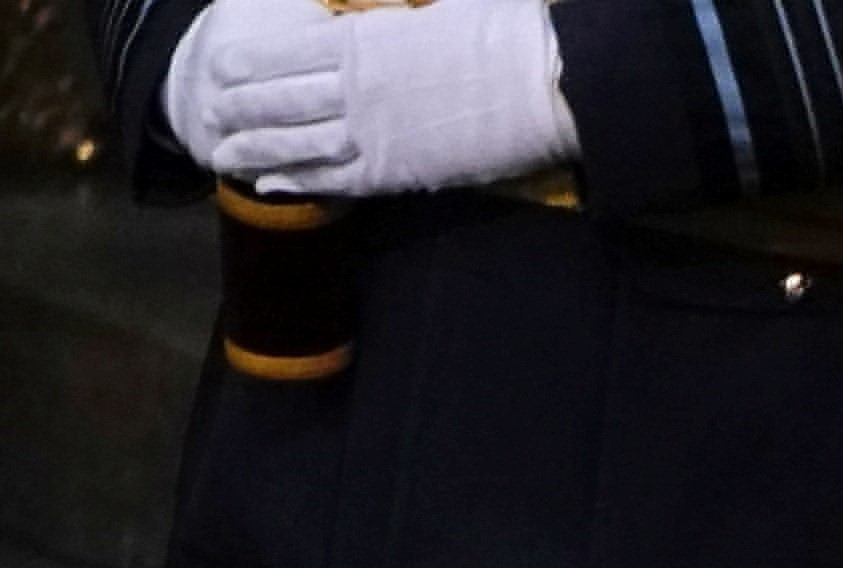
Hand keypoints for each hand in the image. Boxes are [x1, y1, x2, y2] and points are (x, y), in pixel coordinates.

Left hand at [175, 0, 574, 197]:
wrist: (543, 83)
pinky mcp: (398, 170)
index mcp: (360, 38)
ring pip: (294, 142)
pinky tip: (271, 186)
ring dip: (255, 150)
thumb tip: (376, 7)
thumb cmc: (501, 34)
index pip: (282, 51)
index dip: (247, 63)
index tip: (221, 69)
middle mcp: (353, 85)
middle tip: (211, 117)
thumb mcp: (437, 5)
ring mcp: (372, 131)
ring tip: (226, 157)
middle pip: (276, 98)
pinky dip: (297, 182)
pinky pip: (335, 180)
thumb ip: (395, 10)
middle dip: (238, 108)